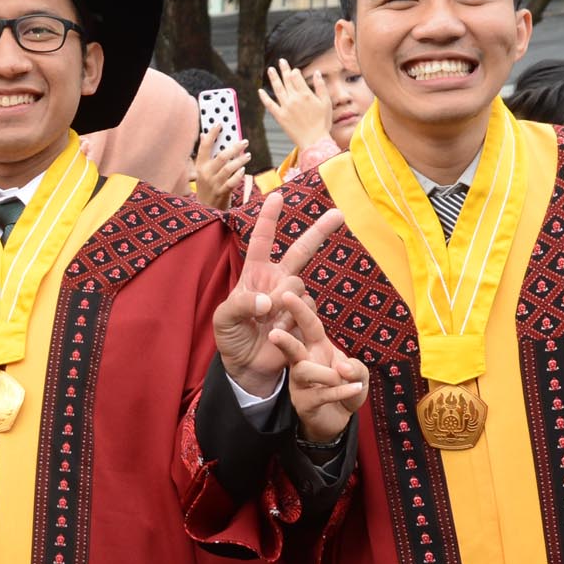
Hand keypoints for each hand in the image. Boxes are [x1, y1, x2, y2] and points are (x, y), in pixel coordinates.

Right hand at [192, 125, 250, 208]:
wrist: (206, 210)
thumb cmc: (207, 187)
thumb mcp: (202, 171)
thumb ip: (205, 154)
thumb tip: (205, 135)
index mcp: (199, 166)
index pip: (204, 146)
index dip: (212, 134)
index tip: (220, 123)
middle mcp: (205, 174)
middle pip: (221, 156)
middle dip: (234, 147)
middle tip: (244, 142)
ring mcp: (213, 184)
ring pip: (228, 168)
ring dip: (240, 160)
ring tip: (248, 155)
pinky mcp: (221, 193)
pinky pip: (232, 182)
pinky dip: (239, 175)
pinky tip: (243, 170)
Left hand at [213, 191, 346, 396]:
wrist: (246, 367)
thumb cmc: (231, 338)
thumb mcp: (225, 319)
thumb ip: (243, 304)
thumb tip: (269, 300)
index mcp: (254, 275)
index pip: (262, 241)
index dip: (268, 219)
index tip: (277, 196)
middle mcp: (276, 282)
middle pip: (300, 251)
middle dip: (318, 231)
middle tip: (338, 213)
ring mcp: (291, 299)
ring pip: (299, 285)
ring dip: (284, 300)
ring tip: (266, 318)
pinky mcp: (302, 318)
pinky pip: (306, 309)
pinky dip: (292, 318)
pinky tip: (277, 331)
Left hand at [260, 60, 332, 150]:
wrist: (314, 141)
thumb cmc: (322, 123)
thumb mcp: (326, 102)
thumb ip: (321, 86)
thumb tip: (317, 72)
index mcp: (306, 94)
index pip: (297, 77)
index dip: (294, 72)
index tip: (294, 70)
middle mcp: (294, 99)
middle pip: (287, 80)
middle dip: (284, 69)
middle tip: (281, 61)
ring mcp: (285, 107)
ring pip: (278, 89)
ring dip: (273, 78)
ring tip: (270, 69)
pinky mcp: (279, 117)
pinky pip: (270, 105)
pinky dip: (264, 97)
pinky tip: (260, 91)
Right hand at [267, 294, 369, 440]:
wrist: (339, 419)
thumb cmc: (346, 388)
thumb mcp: (359, 374)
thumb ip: (356, 368)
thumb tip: (341, 368)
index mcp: (317, 348)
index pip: (308, 325)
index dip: (299, 310)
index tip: (288, 294)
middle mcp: (304, 363)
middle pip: (292, 348)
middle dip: (284, 340)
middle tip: (274, 334)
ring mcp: (301, 384)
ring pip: (305, 372)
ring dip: (326, 373)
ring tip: (341, 377)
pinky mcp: (305, 403)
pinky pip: (321, 394)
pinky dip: (342, 390)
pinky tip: (355, 388)